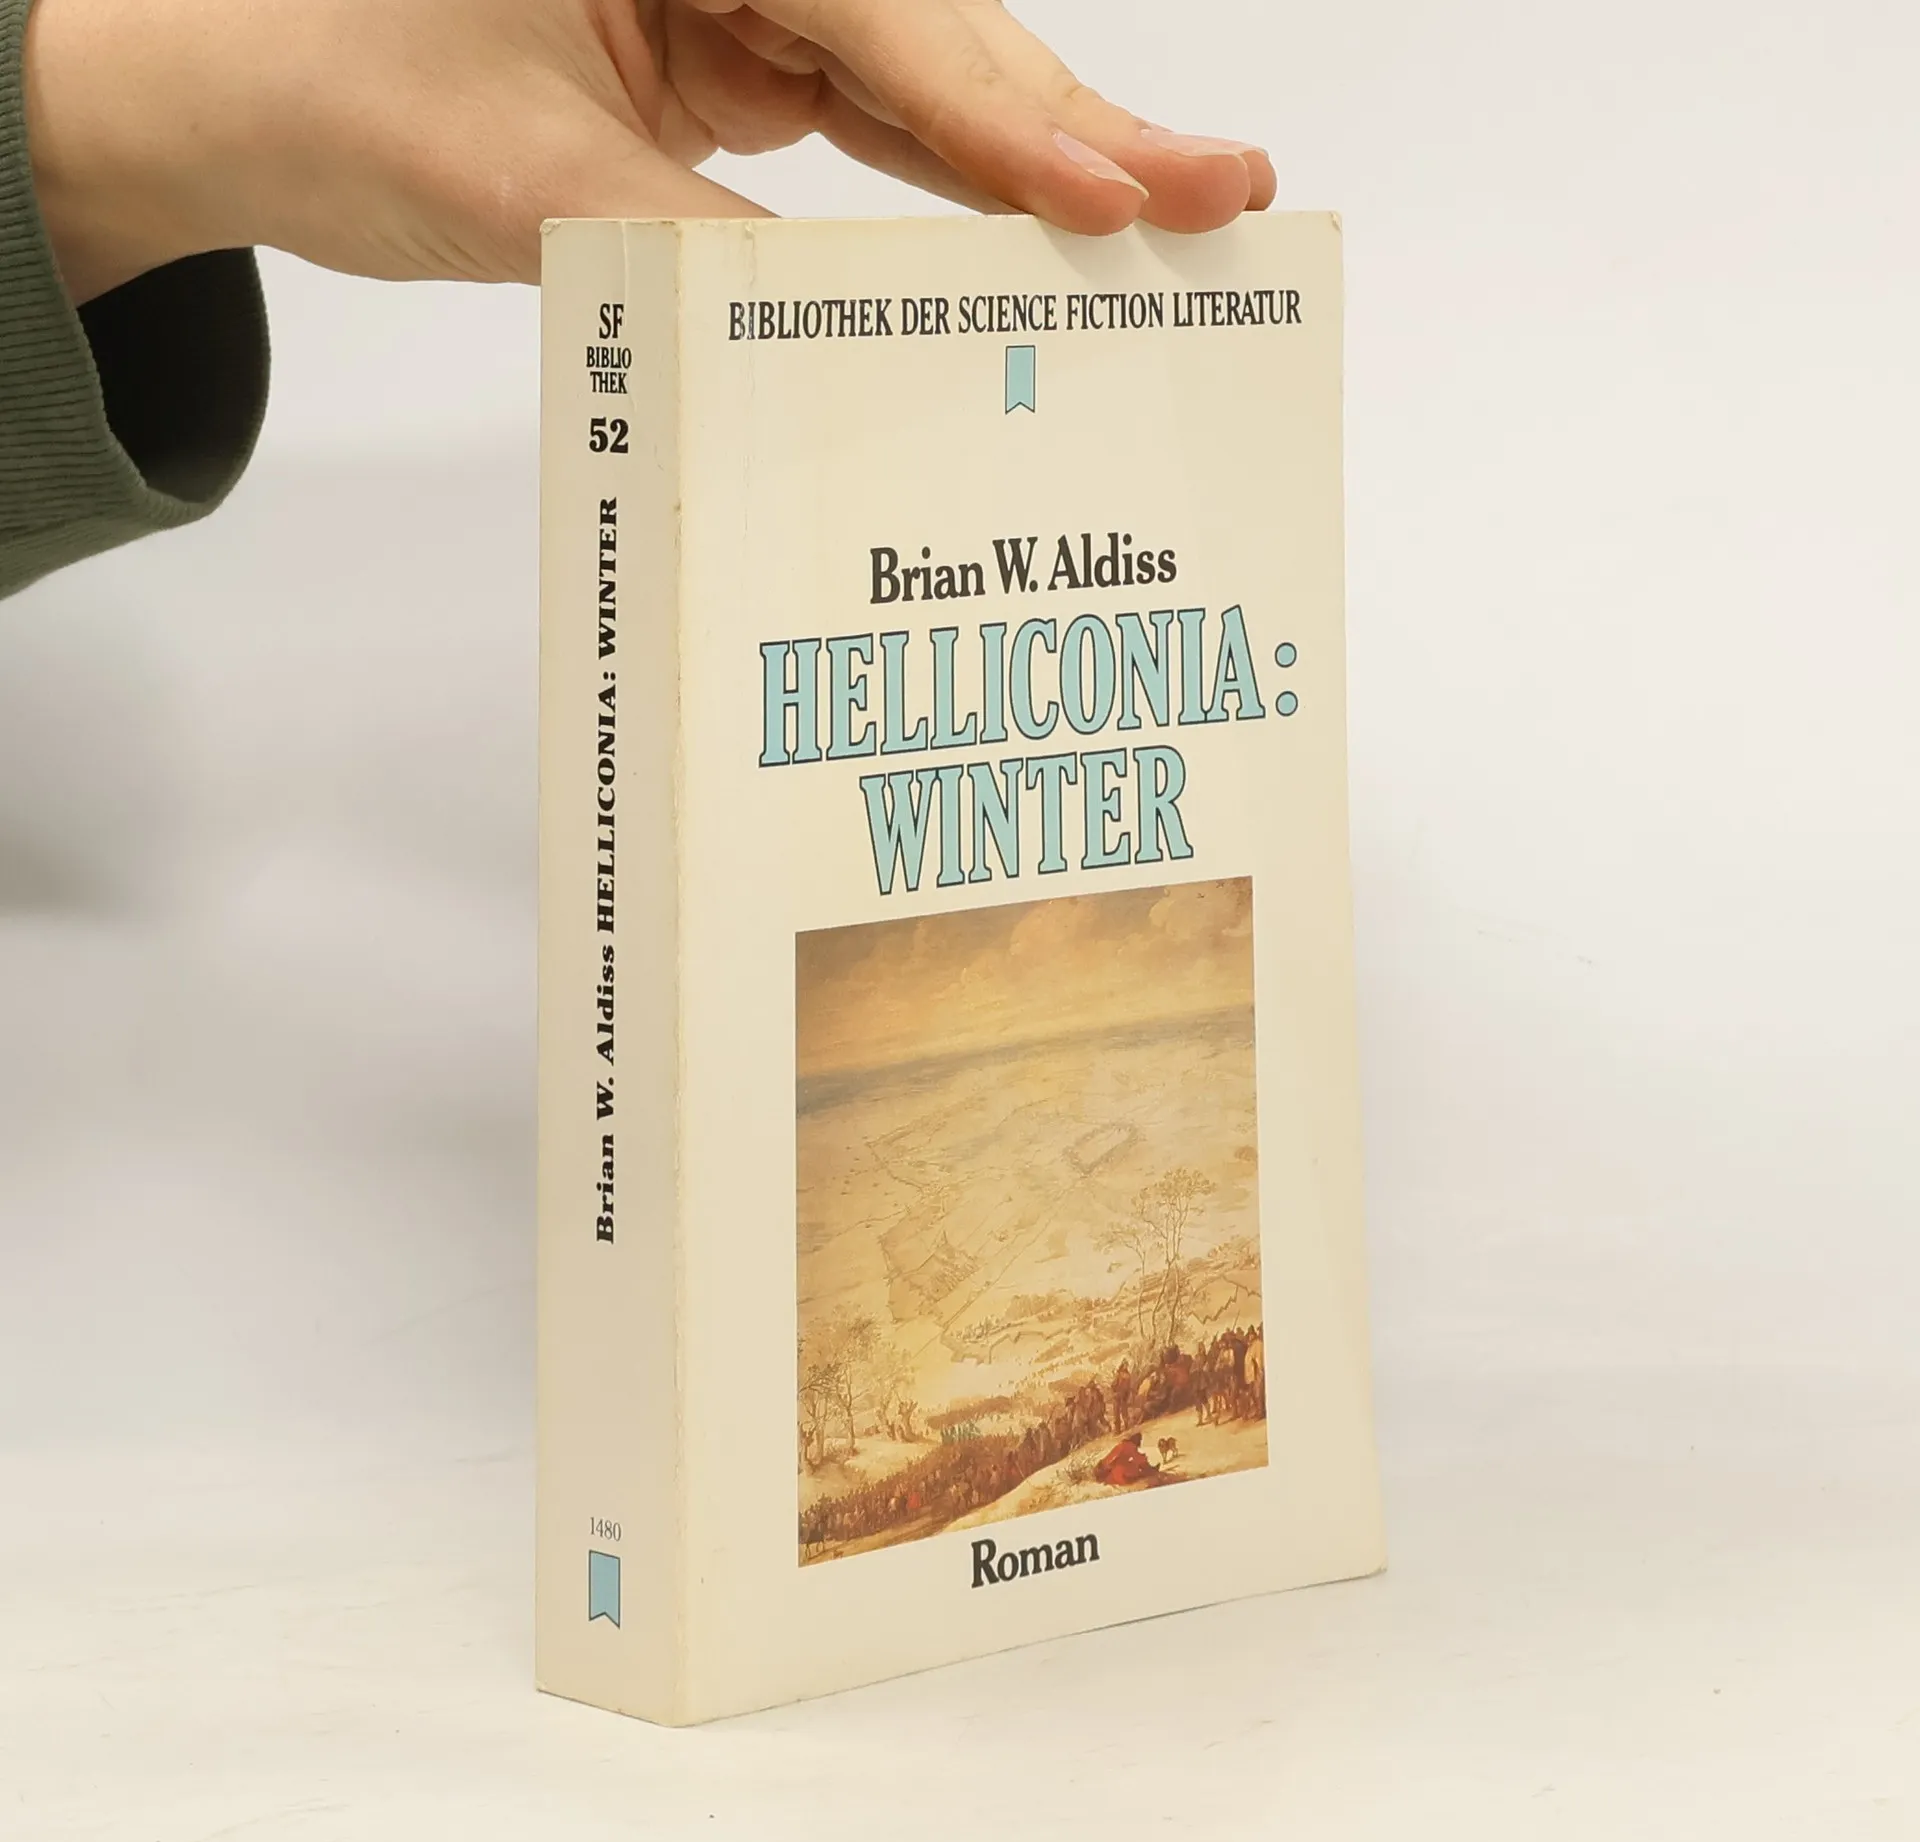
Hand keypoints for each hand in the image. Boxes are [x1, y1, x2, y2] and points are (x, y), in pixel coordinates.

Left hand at [24, 0, 1276, 302]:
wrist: (243, 91)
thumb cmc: (337, 89)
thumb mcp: (527, 187)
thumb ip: (704, 255)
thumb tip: (863, 339)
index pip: (888, 22)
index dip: (1011, 123)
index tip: (1122, 198)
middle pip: (940, 35)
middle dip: (1074, 128)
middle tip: (1221, 193)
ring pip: (924, 78)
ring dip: (1036, 158)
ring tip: (1164, 215)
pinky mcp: (734, 58)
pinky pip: (871, 121)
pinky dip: (949, 184)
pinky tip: (1035, 229)